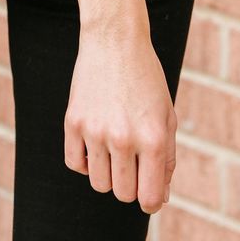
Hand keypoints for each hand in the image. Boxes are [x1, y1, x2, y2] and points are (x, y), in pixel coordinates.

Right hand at [63, 25, 176, 212]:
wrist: (115, 40)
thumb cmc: (146, 80)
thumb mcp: (166, 116)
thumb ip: (166, 159)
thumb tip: (159, 198)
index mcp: (152, 138)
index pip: (149, 198)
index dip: (150, 200)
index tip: (148, 191)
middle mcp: (123, 137)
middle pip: (123, 193)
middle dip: (130, 184)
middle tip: (132, 159)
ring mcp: (95, 130)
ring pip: (98, 182)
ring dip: (107, 172)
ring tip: (113, 147)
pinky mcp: (73, 121)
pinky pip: (75, 163)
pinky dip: (84, 161)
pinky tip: (94, 142)